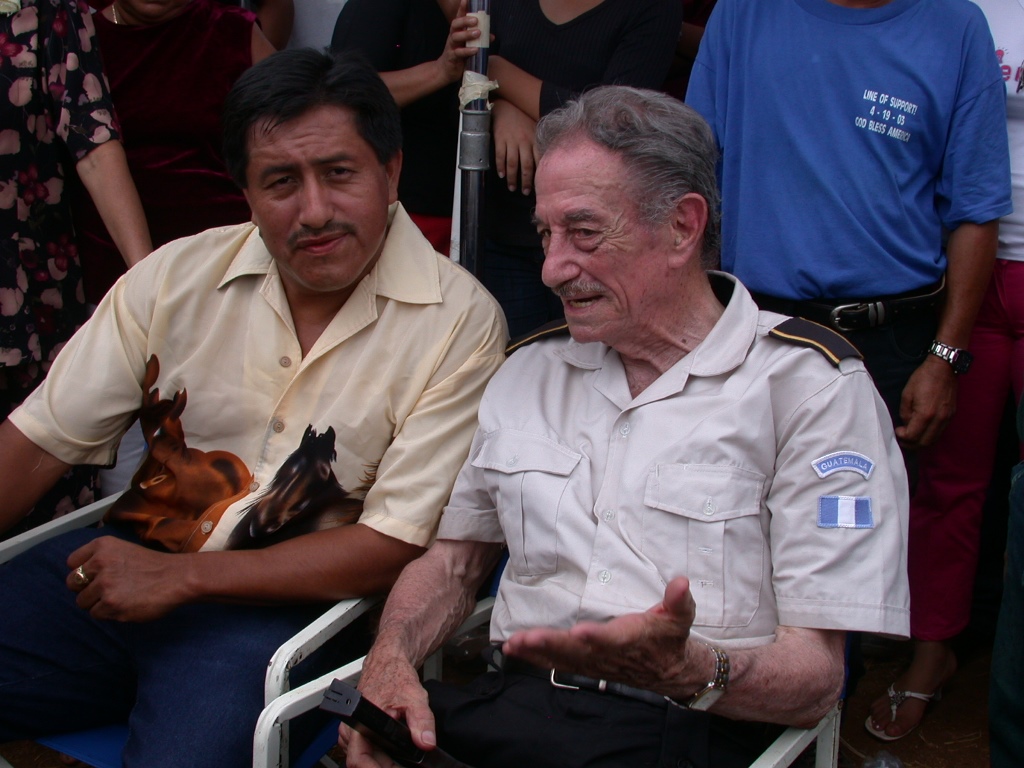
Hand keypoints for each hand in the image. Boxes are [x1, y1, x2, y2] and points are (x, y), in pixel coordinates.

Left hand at [66, 536, 191, 621]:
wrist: (177, 578)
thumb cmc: (152, 566)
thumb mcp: (123, 550)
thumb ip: (100, 558)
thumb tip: (80, 577)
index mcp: (102, 546)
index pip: (72, 562)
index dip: (83, 572)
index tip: (96, 575)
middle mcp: (100, 563)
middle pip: (72, 583)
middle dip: (85, 588)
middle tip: (105, 590)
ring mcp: (105, 585)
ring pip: (82, 602)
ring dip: (98, 603)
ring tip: (119, 597)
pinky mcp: (111, 604)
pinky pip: (96, 614)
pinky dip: (109, 613)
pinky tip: (125, 605)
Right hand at [340, 654, 436, 767]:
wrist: (388, 662)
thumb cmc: (395, 675)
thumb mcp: (415, 697)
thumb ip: (421, 721)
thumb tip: (426, 742)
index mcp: (360, 722)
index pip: (358, 759)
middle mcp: (350, 729)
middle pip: (362, 761)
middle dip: (383, 766)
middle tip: (403, 765)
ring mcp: (351, 731)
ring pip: (363, 757)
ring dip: (380, 762)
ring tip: (399, 760)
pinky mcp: (356, 732)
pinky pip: (364, 750)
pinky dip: (378, 755)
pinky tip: (391, 753)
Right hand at [436, 0, 481, 84]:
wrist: (446, 70)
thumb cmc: (459, 56)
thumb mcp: (468, 46)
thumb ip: (479, 40)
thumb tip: (491, 36)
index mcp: (457, 31)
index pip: (459, 17)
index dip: (462, 8)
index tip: (466, 0)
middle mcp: (453, 36)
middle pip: (456, 24)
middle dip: (465, 20)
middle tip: (476, 20)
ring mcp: (451, 46)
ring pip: (456, 37)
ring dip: (467, 34)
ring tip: (478, 33)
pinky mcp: (452, 57)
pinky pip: (459, 53)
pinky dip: (467, 51)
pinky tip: (475, 50)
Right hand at [492, 99, 537, 194]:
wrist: (507, 104)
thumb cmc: (523, 118)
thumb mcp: (535, 128)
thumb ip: (540, 142)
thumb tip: (546, 160)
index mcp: (534, 139)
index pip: (538, 161)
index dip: (538, 175)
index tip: (539, 186)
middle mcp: (524, 141)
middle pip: (526, 166)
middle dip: (526, 181)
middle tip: (525, 192)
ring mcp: (511, 141)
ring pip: (512, 164)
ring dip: (512, 178)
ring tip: (512, 188)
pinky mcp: (500, 139)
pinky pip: (500, 156)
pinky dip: (500, 166)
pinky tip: (502, 175)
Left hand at [502, 577, 698, 693]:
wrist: (670, 672)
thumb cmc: (669, 638)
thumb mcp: (680, 617)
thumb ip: (679, 600)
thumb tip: (681, 582)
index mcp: (630, 639)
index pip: (612, 639)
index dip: (597, 637)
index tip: (580, 632)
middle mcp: (608, 654)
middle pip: (578, 651)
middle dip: (552, 644)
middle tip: (530, 638)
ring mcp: (594, 663)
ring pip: (562, 659)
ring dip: (538, 652)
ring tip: (515, 644)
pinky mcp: (584, 665)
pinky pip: (556, 663)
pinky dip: (534, 657)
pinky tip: (513, 649)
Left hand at [894, 356, 956, 449]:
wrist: (944, 368)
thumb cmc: (923, 378)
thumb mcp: (907, 394)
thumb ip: (905, 413)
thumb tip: (906, 425)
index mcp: (926, 414)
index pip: (913, 436)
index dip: (903, 437)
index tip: (898, 431)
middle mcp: (939, 419)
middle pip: (925, 443)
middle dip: (911, 444)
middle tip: (903, 439)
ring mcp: (947, 418)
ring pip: (934, 440)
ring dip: (921, 442)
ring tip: (911, 437)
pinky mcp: (951, 415)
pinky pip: (940, 432)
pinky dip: (930, 436)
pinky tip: (922, 431)